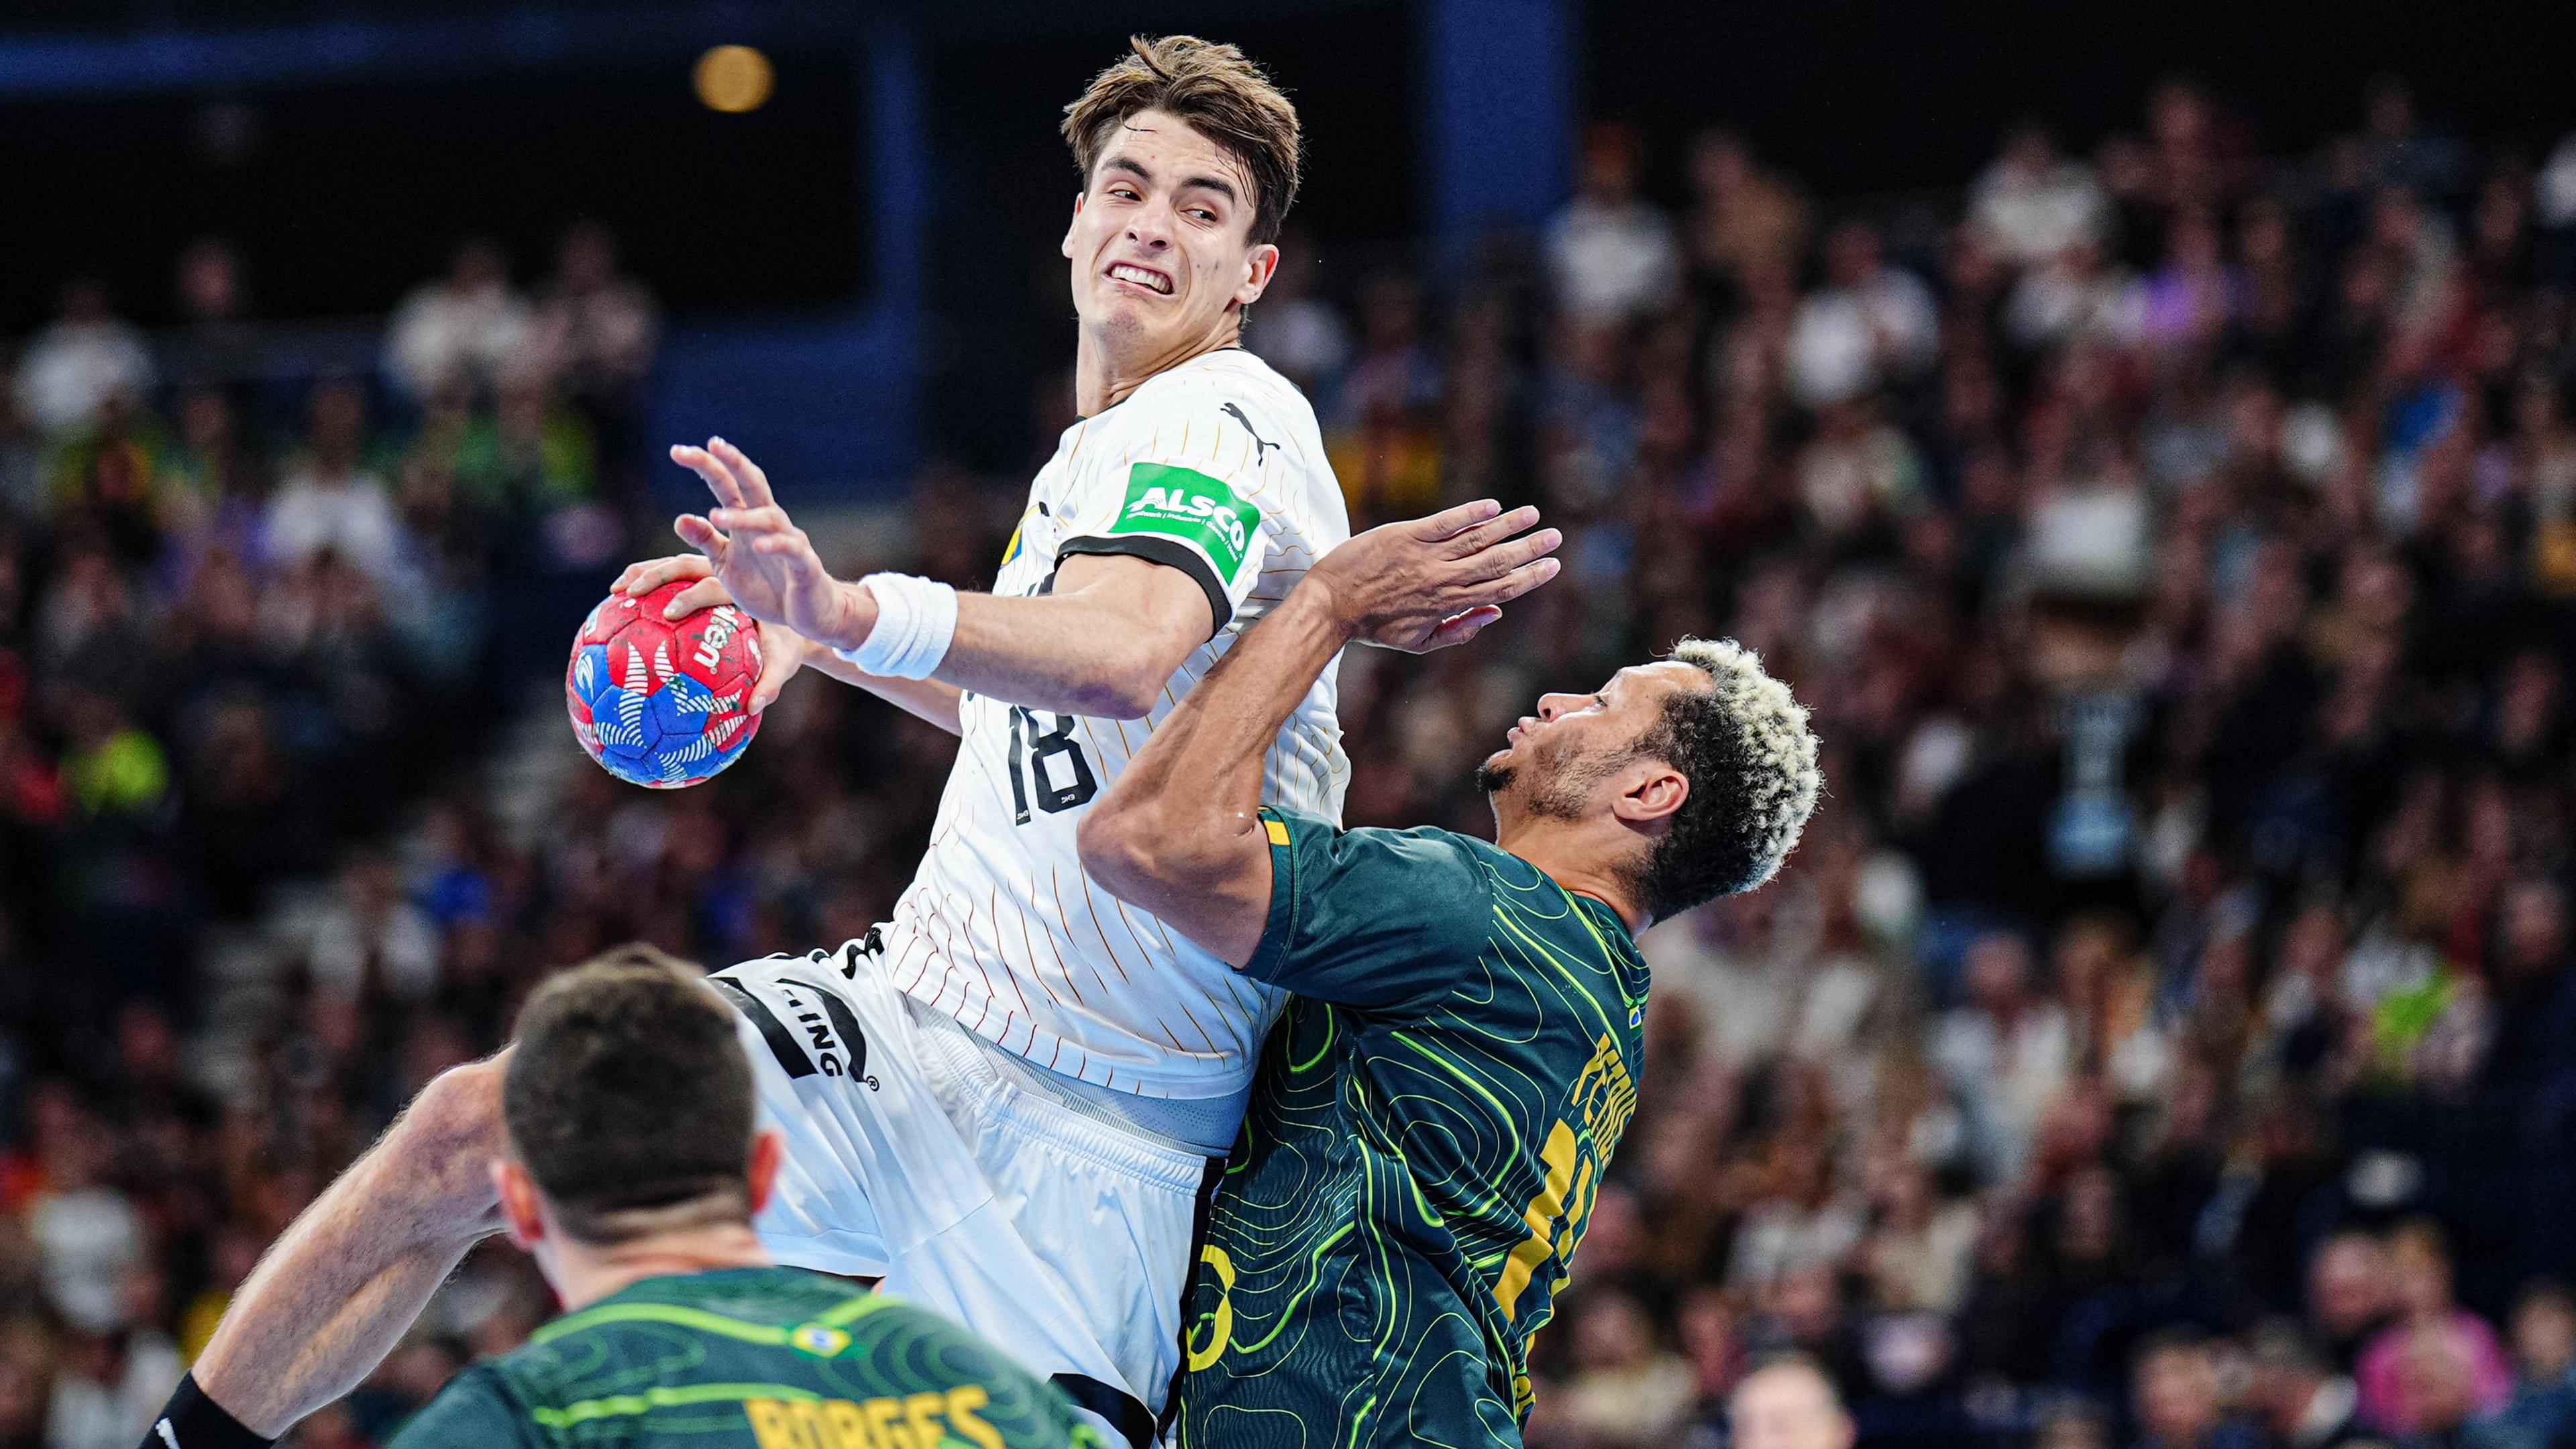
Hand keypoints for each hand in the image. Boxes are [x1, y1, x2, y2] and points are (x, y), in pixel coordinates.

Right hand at [613, 552, 812, 712]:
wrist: (794, 623)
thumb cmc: (786, 646)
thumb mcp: (783, 664)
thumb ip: (770, 683)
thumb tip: (754, 707)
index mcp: (744, 591)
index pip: (713, 588)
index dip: (691, 597)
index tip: (669, 613)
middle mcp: (725, 574)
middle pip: (686, 565)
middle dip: (656, 574)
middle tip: (629, 593)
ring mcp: (711, 571)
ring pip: (674, 563)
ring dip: (643, 571)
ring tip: (615, 590)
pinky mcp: (701, 577)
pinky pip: (671, 578)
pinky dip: (647, 582)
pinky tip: (620, 601)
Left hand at [666, 437, 875, 650]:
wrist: (807, 614)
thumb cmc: (767, 586)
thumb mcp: (727, 564)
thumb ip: (706, 541)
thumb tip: (679, 518)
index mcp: (748, 520)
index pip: (727, 484)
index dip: (707, 465)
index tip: (678, 451)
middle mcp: (769, 523)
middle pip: (752, 484)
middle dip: (733, 463)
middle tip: (711, 446)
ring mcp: (789, 541)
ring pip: (769, 517)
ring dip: (743, 517)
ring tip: (716, 517)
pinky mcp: (805, 565)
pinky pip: (792, 550)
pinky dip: (777, 545)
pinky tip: (759, 545)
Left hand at [1307, 500, 1560, 652]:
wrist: (1332, 606)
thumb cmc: (1374, 626)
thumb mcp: (1418, 643)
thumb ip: (1459, 631)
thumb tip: (1494, 613)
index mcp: (1449, 605)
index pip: (1500, 589)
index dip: (1529, 577)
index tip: (1551, 566)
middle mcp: (1443, 579)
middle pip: (1497, 562)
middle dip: (1529, 550)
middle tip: (1555, 537)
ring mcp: (1426, 556)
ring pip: (1477, 539)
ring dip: (1509, 526)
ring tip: (1533, 515)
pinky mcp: (1406, 535)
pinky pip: (1445, 522)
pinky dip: (1471, 513)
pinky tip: (1493, 506)